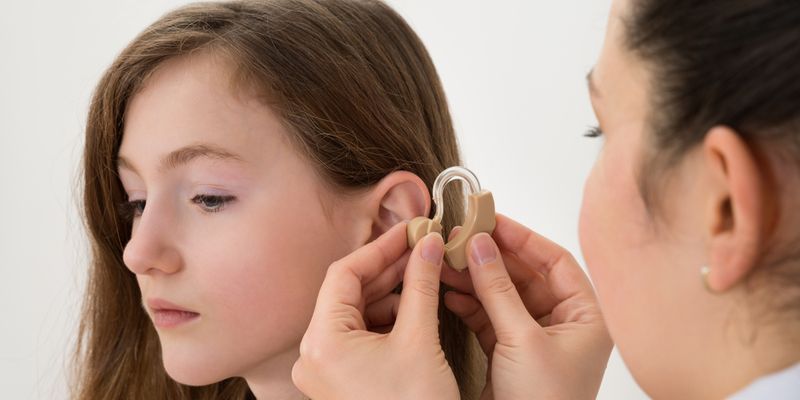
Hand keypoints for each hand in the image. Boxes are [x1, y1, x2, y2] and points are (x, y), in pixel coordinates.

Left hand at [292, 222, 458, 399]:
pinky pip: (361, 335)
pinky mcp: (341, 379)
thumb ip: (421, 284)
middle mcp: (314, 355)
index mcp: (322, 343)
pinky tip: (414, 304)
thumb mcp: (419, 339)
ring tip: (424, 273)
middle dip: (388, 269)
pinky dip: (387, 317)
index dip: (380, 248)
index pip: (344, 274)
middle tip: (421, 247)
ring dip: (390, 292)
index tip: (408, 232)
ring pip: (356, 313)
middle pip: (348, 293)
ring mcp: (325, 369)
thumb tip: (427, 245)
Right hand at [441, 215, 612, 399]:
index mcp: (585, 316)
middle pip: (525, 275)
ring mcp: (535, 338)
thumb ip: (499, 290)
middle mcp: (563, 324)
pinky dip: (469, 303)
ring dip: (475, 278)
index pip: (555, 261)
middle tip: (462, 236)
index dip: (523, 238)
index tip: (491, 219)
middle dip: (491, 257)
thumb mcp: (523, 340)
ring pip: (503, 294)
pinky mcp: (510, 353)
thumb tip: (482, 245)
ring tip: (448, 260)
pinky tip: (449, 291)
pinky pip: (489, 316)